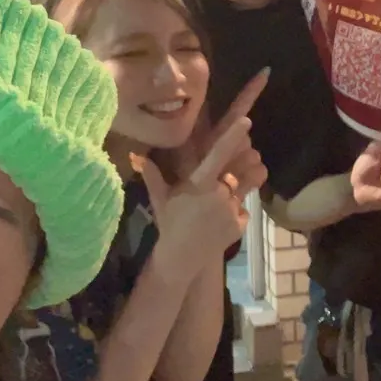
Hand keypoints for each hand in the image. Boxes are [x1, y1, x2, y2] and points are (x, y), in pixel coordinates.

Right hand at [136, 115, 253, 263]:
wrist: (181, 257)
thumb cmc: (169, 224)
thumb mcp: (160, 198)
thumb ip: (151, 174)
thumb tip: (134, 155)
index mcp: (200, 183)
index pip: (219, 154)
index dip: (233, 137)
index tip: (246, 122)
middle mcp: (219, 194)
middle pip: (239, 171)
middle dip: (241, 168)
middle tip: (232, 174)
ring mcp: (232, 210)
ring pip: (244, 190)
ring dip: (240, 189)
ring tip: (225, 199)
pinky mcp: (240, 225)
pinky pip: (244, 210)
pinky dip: (236, 212)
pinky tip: (220, 220)